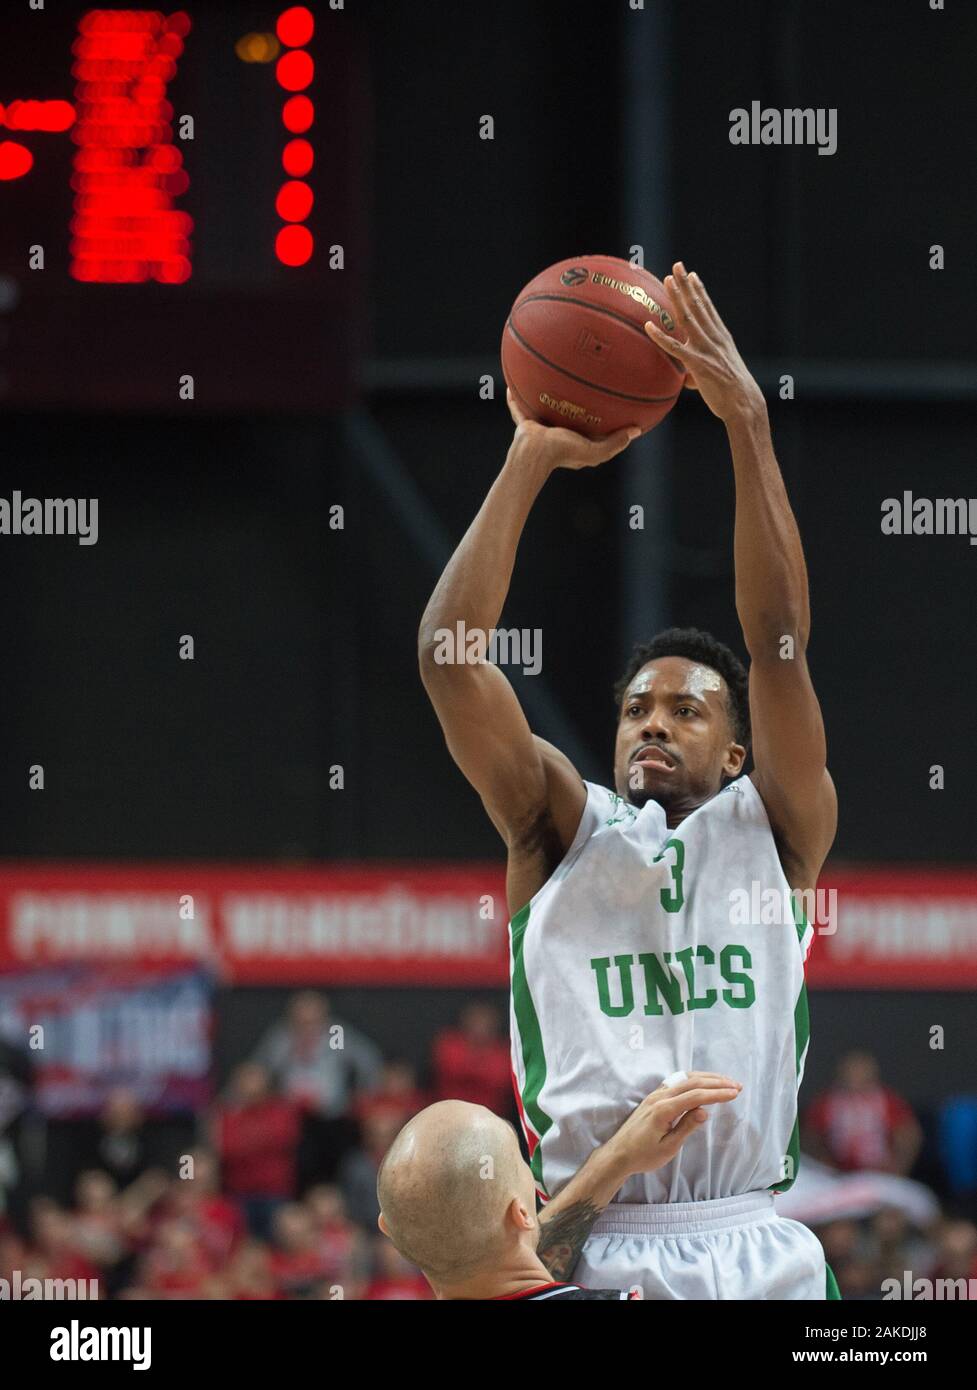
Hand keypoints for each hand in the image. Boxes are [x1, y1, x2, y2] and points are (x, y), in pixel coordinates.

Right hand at [506, 387, 638, 471]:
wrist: (534, 452)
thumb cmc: (563, 452)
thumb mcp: (595, 451)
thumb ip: (615, 443)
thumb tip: (636, 430)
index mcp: (574, 441)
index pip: (589, 429)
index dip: (598, 419)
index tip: (610, 404)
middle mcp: (558, 434)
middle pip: (567, 414)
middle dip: (573, 402)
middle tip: (581, 385)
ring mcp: (541, 428)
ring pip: (544, 407)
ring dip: (546, 395)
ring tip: (550, 377)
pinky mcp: (525, 423)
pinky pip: (519, 406)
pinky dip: (516, 398)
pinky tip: (517, 381)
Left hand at [604, 1071, 741, 1177]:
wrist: (619, 1154)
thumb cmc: (644, 1156)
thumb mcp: (668, 1147)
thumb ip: (686, 1127)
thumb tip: (705, 1111)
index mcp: (664, 1109)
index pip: (696, 1096)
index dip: (717, 1094)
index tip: (735, 1093)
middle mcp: (660, 1096)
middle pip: (692, 1082)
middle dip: (717, 1082)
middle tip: (737, 1086)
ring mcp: (656, 1094)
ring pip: (685, 1079)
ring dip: (707, 1078)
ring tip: (726, 1082)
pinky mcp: (654, 1097)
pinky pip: (677, 1082)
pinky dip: (694, 1079)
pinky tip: (703, 1082)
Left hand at [644, 262, 764, 422]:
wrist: (745, 404)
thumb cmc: (731, 394)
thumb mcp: (717, 376)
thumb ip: (698, 371)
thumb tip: (686, 379)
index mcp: (721, 338)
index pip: (708, 309)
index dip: (699, 291)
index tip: (691, 275)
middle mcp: (715, 338)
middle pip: (698, 306)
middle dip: (687, 284)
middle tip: (677, 266)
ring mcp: (706, 349)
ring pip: (688, 318)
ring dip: (677, 297)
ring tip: (667, 280)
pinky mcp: (698, 364)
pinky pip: (675, 348)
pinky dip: (660, 336)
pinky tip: (648, 326)